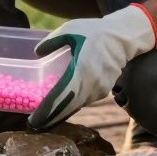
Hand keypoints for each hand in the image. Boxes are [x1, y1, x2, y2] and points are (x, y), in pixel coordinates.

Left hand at [29, 4, 156, 128]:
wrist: (123, 37)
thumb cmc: (94, 32)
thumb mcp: (70, 30)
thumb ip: (52, 42)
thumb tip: (37, 52)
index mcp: (81, 70)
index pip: (60, 97)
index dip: (46, 111)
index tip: (33, 120)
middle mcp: (91, 84)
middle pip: (67, 107)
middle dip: (50, 118)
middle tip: (35, 125)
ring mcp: (99, 89)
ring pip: (76, 106)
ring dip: (60, 113)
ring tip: (44, 119)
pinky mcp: (103, 90)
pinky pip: (84, 101)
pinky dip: (71, 106)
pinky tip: (60, 109)